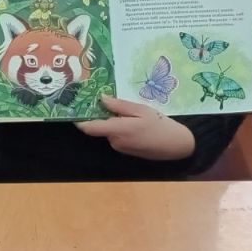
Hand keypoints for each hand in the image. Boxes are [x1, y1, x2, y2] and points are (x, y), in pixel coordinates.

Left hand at [75, 96, 194, 160]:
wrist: (177, 146)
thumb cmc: (160, 125)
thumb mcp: (141, 110)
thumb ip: (120, 105)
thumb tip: (101, 99)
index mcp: (117, 130)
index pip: (90, 128)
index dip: (79, 120)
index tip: (74, 109)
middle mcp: (115, 141)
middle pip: (101, 127)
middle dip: (104, 115)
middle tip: (111, 101)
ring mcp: (121, 148)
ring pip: (110, 131)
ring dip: (115, 122)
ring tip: (131, 112)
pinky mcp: (126, 150)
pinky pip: (118, 136)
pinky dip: (121, 128)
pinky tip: (136, 122)